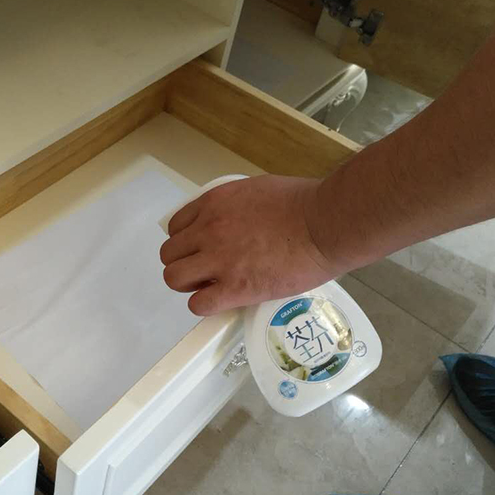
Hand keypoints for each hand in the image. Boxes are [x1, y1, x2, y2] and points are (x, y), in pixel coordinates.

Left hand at [160, 175, 339, 314]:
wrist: (325, 223)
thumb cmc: (303, 202)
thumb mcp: (256, 190)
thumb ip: (234, 206)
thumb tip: (232, 220)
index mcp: (214, 203)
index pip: (175, 227)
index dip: (186, 242)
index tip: (200, 249)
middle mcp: (209, 230)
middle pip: (169, 254)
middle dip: (184, 263)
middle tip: (204, 270)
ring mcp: (220, 260)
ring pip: (174, 278)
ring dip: (189, 285)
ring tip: (209, 287)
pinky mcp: (236, 288)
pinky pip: (198, 304)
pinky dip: (205, 305)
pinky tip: (222, 300)